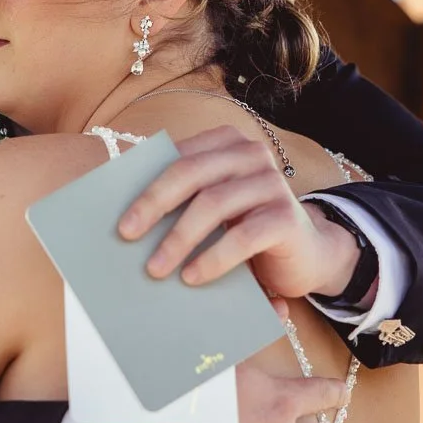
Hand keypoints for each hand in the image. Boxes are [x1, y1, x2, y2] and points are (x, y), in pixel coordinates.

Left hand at [119, 126, 360, 297]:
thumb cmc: (247, 229)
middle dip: (152, 204)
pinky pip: (243, 237)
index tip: (114, 214)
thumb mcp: (214, 210)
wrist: (307, 254)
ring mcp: (272, 184)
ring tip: (156, 269)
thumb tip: (123, 219)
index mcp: (226, 144)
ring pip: (213, 204)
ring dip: (178, 239)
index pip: (176, 158)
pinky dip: (213, 258)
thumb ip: (182, 201)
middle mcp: (251, 155)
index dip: (143, 184)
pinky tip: (193, 277)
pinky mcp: (286, 218)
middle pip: (189, 173)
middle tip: (125, 235)